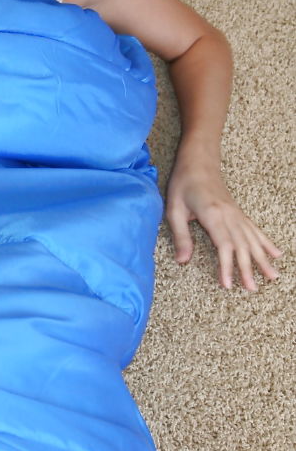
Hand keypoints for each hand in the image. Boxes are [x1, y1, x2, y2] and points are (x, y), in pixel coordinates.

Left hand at [165, 156, 282, 290]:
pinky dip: (266, 243)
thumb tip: (183, 261)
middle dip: (248, 269)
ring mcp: (237, 214)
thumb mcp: (174, 209)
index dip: (227, 266)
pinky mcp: (238, 212)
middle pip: (242, 246)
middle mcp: (229, 215)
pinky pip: (255, 230)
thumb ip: (181, 236)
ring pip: (252, 240)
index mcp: (213, 215)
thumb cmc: (183, 184)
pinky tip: (277, 254)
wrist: (198, 161)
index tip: (229, 285)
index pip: (224, 245)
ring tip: (273, 277)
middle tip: (253, 289)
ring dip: (262, 259)